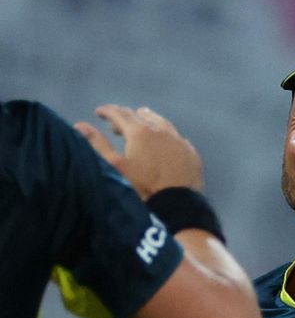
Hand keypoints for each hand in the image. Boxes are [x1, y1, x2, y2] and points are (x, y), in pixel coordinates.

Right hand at [74, 105, 203, 199]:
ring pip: (162, 124)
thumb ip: (97, 144)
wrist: (177, 206)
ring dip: (148, 122)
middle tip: (115, 126)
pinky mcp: (191, 153)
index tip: (99, 112)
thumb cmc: (141, 188)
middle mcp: (162, 131)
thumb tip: (80, 125)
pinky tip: (164, 142)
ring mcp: (180, 141)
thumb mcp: (114, 167)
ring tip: (141, 123)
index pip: (121, 114)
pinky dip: (165, 136)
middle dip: (127, 118)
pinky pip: (176, 138)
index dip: (108, 111)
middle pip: (142, 117)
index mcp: (141, 132)